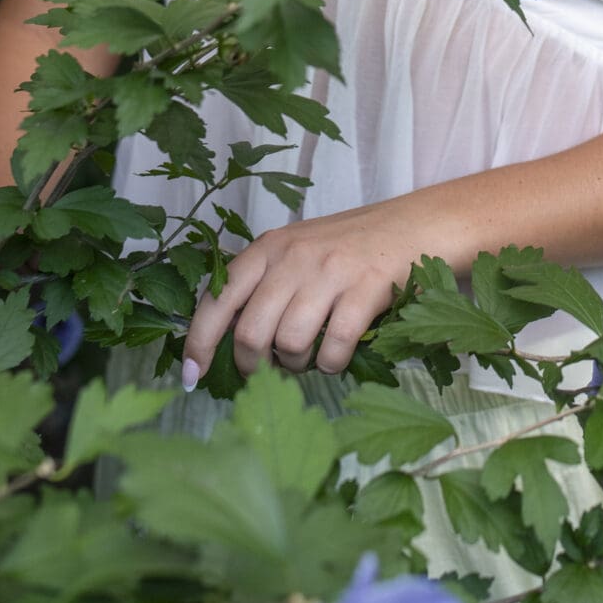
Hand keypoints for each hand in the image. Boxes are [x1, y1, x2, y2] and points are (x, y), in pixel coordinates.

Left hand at [181, 196, 465, 385]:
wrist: (412, 226)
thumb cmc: (347, 247)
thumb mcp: (295, 252)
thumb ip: (261, 285)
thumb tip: (222, 338)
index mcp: (268, 248)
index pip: (218, 298)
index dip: (198, 342)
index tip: (190, 376)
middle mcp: (293, 257)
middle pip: (251, 331)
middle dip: (252, 365)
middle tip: (266, 369)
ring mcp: (330, 272)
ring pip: (290, 343)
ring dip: (294, 366)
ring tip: (306, 360)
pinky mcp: (366, 290)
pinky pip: (334, 347)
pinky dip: (330, 365)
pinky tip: (335, 359)